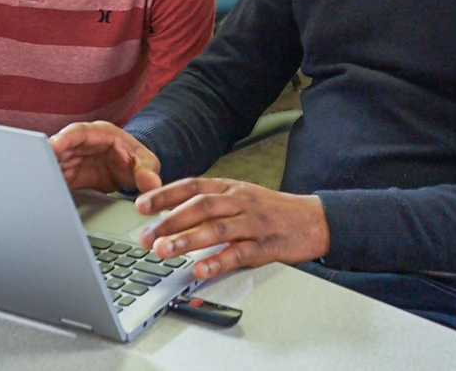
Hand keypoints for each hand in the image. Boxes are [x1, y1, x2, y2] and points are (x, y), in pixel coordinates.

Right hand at [48, 121, 161, 193]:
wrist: (131, 170)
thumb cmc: (137, 159)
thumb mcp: (146, 163)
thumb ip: (147, 172)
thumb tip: (152, 184)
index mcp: (99, 134)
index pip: (78, 132)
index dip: (64, 138)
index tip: (52, 146)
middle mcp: (82, 144)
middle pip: (59, 148)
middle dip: (46, 157)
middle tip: (36, 169)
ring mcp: (73, 159)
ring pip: (53, 163)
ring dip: (45, 173)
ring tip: (37, 185)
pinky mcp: (69, 175)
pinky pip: (55, 179)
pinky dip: (50, 185)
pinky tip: (44, 194)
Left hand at [135, 178, 330, 280]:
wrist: (314, 219)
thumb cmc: (272, 211)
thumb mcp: (240, 197)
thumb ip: (210, 202)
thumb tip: (170, 211)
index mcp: (231, 188)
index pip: (193, 186)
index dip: (165, 194)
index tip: (141, 206)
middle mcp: (240, 201)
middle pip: (200, 206)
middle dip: (169, 221)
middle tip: (145, 237)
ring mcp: (254, 223)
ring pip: (217, 228)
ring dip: (187, 239)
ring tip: (164, 251)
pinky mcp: (266, 245)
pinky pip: (240, 253)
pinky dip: (218, 260)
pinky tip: (200, 268)